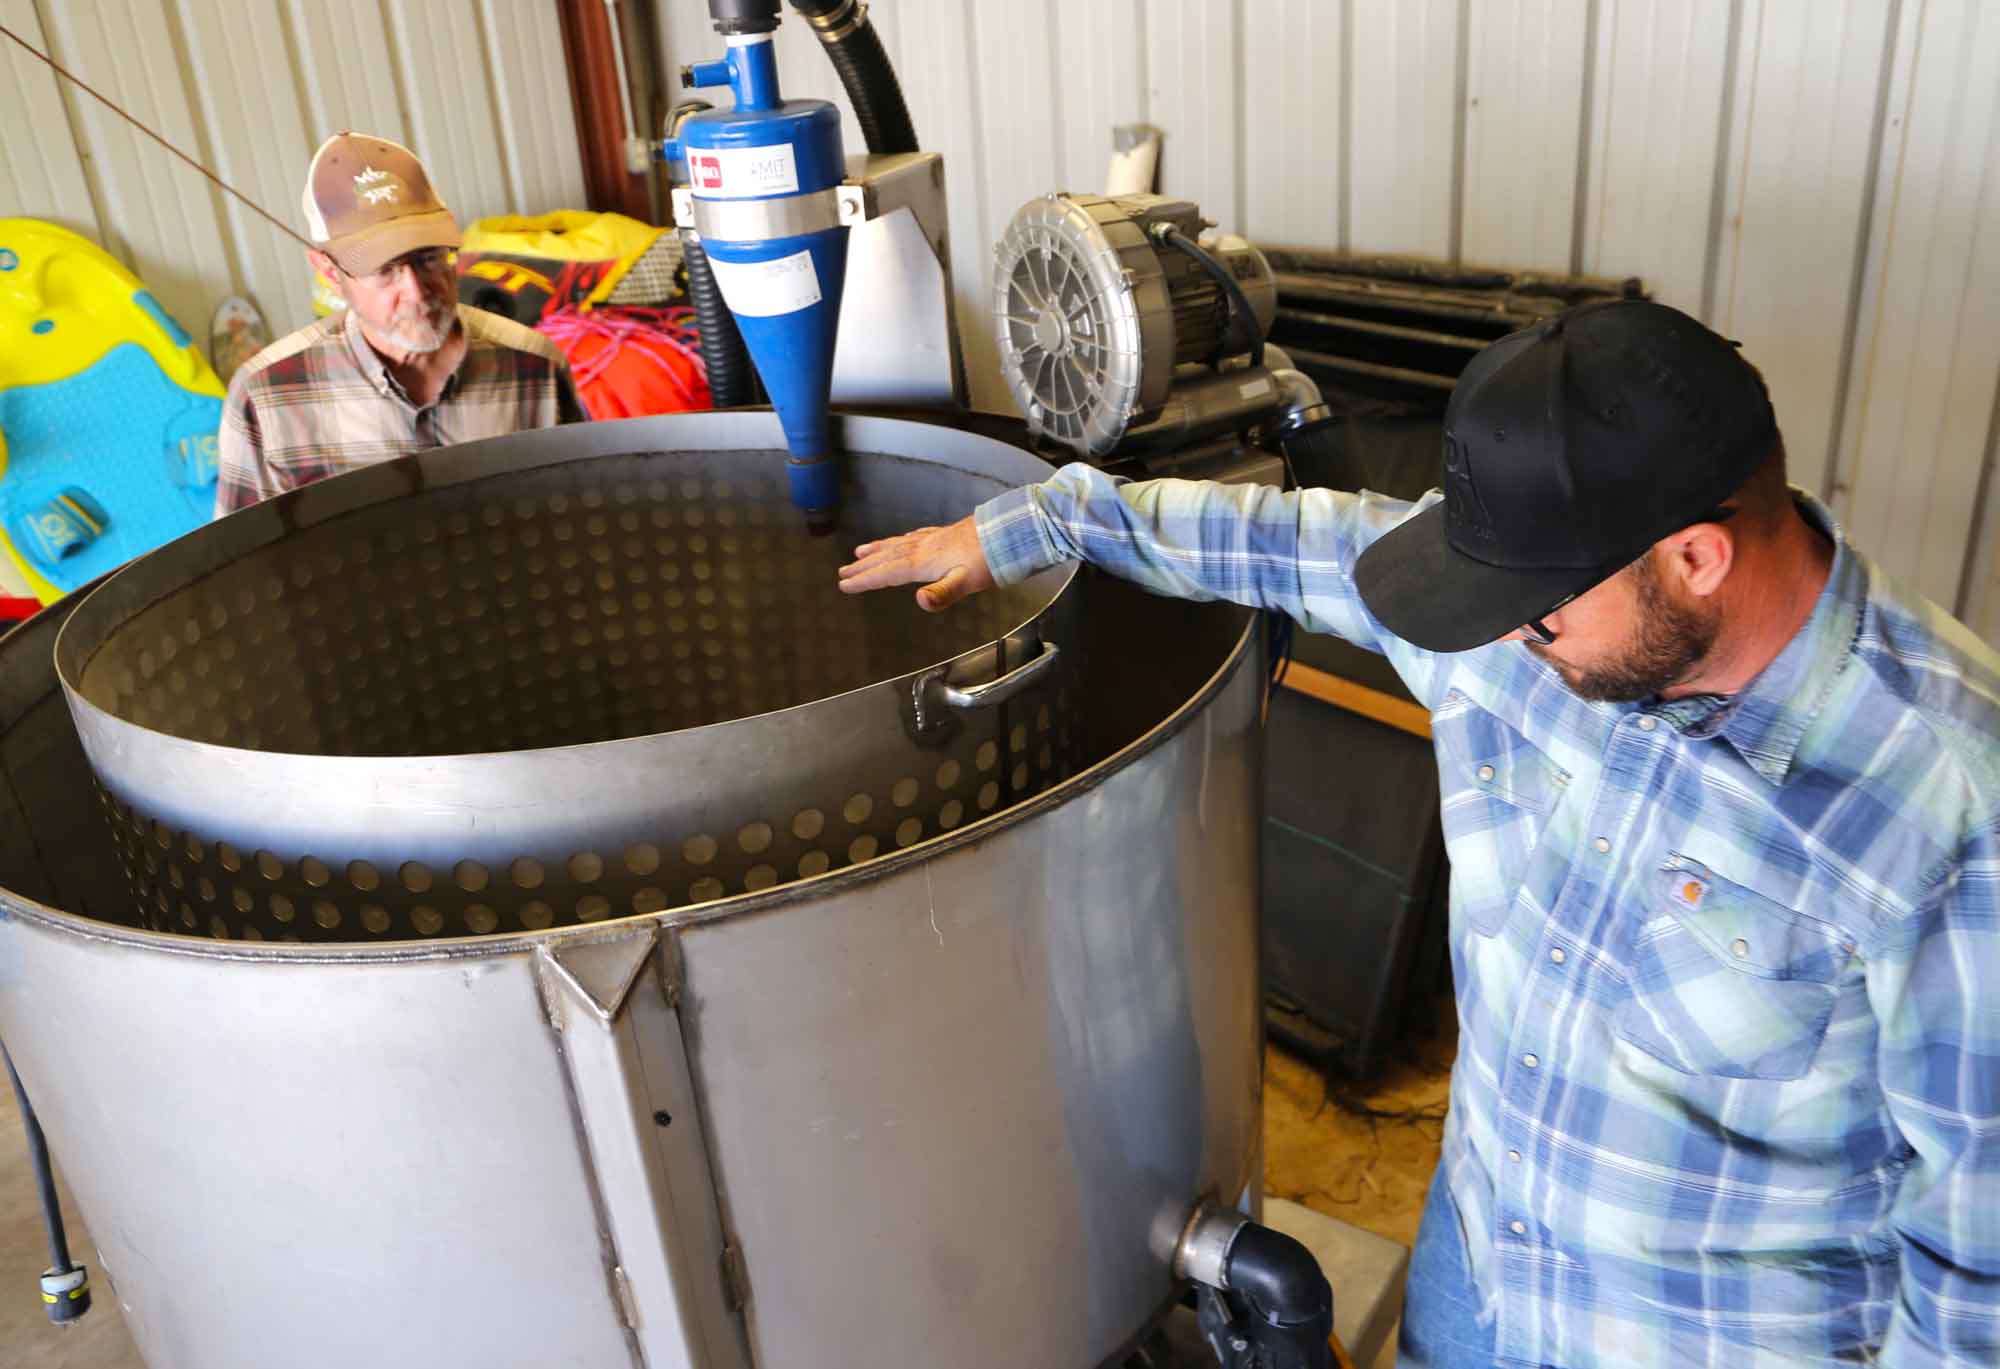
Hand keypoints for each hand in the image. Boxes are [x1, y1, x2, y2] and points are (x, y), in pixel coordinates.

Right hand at [837, 514, 995, 611]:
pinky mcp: (944, 535)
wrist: (1007, 534)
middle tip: (843, 572)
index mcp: (923, 563)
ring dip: (877, 550)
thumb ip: (942, 594)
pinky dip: (899, 540)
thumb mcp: (965, 583)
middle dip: (864, 566)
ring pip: (897, 544)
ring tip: (860, 553)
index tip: (844, 585)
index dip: (865, 580)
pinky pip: (912, 537)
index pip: (887, 573)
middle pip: (886, 558)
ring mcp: (933, 540)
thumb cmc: (988, 561)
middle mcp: (923, 549)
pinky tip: (902, 540)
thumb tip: (920, 601)